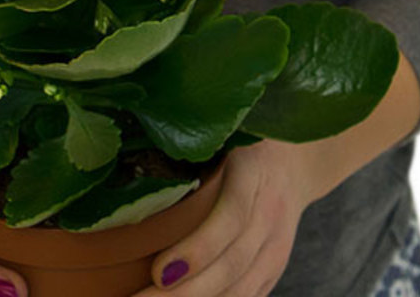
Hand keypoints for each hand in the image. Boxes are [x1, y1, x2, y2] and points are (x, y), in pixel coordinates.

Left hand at [131, 140, 313, 296]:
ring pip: (239, 288)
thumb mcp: (218, 139)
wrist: (294, 162)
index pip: (232, 219)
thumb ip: (185, 156)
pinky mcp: (273, 268)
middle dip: (184, 292)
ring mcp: (276, 246)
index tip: (159, 271)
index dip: (198, 250)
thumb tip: (126, 172)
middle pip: (231, 264)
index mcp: (252, 174)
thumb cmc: (237, 145)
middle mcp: (270, 214)